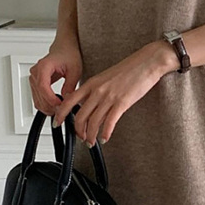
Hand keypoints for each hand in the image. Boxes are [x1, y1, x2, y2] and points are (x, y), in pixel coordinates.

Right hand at [28, 40, 82, 114]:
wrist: (64, 48)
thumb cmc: (69, 54)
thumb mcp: (74, 70)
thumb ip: (70, 85)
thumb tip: (67, 100)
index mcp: (44, 66)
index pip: (42, 86)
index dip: (50, 98)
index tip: (59, 105)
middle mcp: (35, 72)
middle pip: (39, 94)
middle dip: (50, 106)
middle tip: (63, 111)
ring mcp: (34, 78)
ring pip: (37, 99)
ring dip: (48, 107)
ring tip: (61, 110)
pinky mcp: (36, 83)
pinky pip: (37, 98)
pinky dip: (45, 105)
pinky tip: (55, 107)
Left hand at [52, 41, 169, 146]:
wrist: (147, 62)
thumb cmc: (130, 69)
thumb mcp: (106, 77)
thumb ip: (96, 89)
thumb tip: (89, 103)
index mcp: (91, 83)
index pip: (69, 101)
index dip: (60, 114)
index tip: (57, 123)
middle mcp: (97, 90)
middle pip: (80, 116)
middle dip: (78, 131)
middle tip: (81, 138)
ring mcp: (109, 97)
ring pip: (93, 122)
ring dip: (91, 136)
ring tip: (92, 142)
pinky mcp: (122, 103)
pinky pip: (109, 122)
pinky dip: (105, 133)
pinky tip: (105, 138)